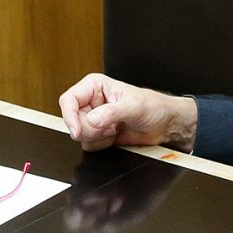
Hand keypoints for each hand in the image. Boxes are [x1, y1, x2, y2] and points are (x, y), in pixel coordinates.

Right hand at [57, 72, 197, 151]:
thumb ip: (111, 113)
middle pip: (72, 120)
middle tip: (110, 128)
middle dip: (90, 129)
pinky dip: (102, 144)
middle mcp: (90, 102)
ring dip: (97, 137)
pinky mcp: (97, 134)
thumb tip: (92, 120)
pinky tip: (115, 136)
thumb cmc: (153, 107)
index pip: (68, 100)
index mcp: (94, 86)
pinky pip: (88, 145)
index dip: (70, 116)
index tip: (77, 130)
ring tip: (115, 129)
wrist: (164, 125)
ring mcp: (93, 119)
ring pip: (79, 134)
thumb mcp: (133, 106)